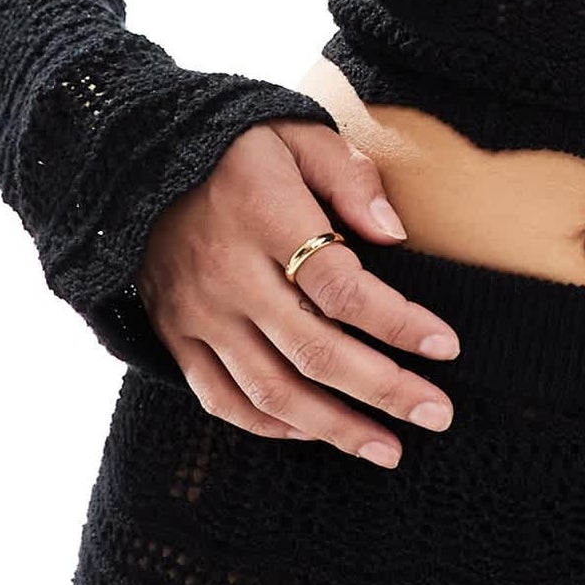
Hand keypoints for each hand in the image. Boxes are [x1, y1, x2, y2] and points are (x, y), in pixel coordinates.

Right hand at [133, 118, 463, 466]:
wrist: (138, 164)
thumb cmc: (239, 149)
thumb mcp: (298, 135)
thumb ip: (351, 177)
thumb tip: (395, 236)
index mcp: (265, 214)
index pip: (340, 285)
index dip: (397, 322)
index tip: (446, 347)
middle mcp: (228, 273)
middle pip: (314, 350)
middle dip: (383, 390)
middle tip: (437, 414)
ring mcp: (198, 313)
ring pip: (271, 390)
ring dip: (335, 428)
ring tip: (388, 448)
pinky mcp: (176, 337)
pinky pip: (222, 400)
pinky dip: (271, 426)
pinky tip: (316, 432)